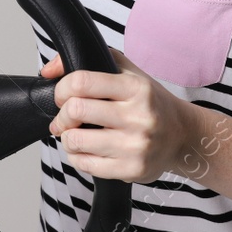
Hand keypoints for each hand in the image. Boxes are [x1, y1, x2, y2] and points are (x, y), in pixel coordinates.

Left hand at [41, 47, 200, 185]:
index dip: (62, 88)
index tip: (62, 96)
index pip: (82, 81)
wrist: (183, 135)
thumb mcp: (128, 73)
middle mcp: (139, 116)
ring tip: (76, 136)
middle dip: (61, 117)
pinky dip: (78, 158)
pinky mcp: (132, 169)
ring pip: (76, 141)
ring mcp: (136, 145)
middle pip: (75, 110)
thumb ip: (90, 61)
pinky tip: (88, 151)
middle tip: (65, 120)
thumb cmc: (150, 102)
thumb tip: (48, 71)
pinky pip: (86, 165)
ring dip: (68, 139)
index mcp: (136, 88)